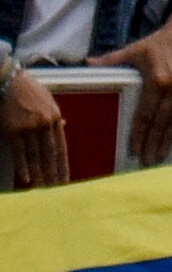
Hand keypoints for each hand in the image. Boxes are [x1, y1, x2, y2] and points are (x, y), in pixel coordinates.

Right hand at [3, 66, 60, 188]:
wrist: (7, 80)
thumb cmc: (26, 89)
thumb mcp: (46, 100)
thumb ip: (53, 116)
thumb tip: (62, 126)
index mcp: (54, 118)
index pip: (61, 148)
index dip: (63, 165)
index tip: (65, 180)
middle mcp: (45, 124)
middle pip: (50, 155)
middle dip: (53, 174)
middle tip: (57, 191)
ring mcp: (29, 127)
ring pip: (36, 156)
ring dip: (39, 174)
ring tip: (43, 190)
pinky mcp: (13, 130)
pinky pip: (19, 151)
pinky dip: (23, 166)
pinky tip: (27, 179)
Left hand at [107, 11, 171, 166]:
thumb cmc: (159, 42)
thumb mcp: (134, 49)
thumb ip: (112, 59)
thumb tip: (88, 63)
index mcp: (156, 80)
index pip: (145, 113)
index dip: (139, 132)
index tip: (134, 149)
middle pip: (161, 121)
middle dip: (153, 143)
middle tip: (147, 161)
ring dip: (169, 140)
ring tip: (161, 156)